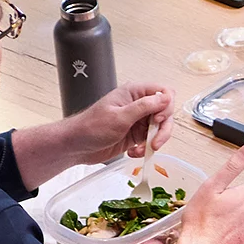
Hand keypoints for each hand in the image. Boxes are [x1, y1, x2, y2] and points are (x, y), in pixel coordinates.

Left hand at [49, 81, 171, 166]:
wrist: (77, 146)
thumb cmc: (91, 127)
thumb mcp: (119, 117)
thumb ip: (144, 106)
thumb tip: (165, 97)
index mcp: (134, 93)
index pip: (163, 92)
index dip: (166, 106)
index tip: (158, 119)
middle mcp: (138, 105)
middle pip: (166, 112)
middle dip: (163, 129)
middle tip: (154, 140)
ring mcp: (138, 120)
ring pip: (161, 128)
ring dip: (156, 141)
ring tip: (144, 149)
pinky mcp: (136, 135)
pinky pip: (151, 141)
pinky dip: (146, 149)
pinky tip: (134, 151)